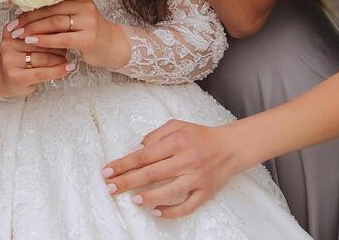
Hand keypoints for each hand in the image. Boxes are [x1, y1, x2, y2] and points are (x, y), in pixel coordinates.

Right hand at [0, 23, 74, 99]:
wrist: (7, 81)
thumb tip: (65, 25)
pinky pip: (42, 73)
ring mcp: (10, 61)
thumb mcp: (27, 42)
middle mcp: (8, 44)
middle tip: (68, 46)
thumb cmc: (22, 59)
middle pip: (42, 41)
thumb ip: (41, 32)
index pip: (37, 25)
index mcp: (11, 31)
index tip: (68, 29)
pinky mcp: (15, 76)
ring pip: (44, 57)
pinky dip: (58, 70)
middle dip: (58, 44)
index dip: (54, 28)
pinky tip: (68, 67)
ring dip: (60, 58)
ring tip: (66, 58)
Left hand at [8, 0, 128, 70]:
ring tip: (20, 35)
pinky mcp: (89, 37)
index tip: (14, 16)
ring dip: (34, 29)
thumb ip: (57, 10)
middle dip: (29, 19)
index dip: (30, 7)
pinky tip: (33, 42)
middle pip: (51, 10)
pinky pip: (62, 38)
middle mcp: (85, 4)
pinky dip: (45, 40)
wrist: (111, 46)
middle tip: (13, 27)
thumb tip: (25, 10)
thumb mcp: (74, 15)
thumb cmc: (87, 31)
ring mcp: (89, 21)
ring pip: (55, 22)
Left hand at [101, 119, 249, 218]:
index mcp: (177, 142)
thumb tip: (138, 149)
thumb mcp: (178, 126)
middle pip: (152, 174)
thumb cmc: (201, 136)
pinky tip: (156, 212)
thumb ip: (156, 135)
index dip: (123, 164)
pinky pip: (187, 207)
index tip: (107, 171)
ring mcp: (197, 178)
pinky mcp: (205, 192)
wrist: (232, 147)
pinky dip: (170, 212)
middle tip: (111, 187)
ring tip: (132, 199)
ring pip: (168, 192)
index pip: (144, 155)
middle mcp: (187, 160)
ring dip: (148, 197)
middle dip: (128, 181)